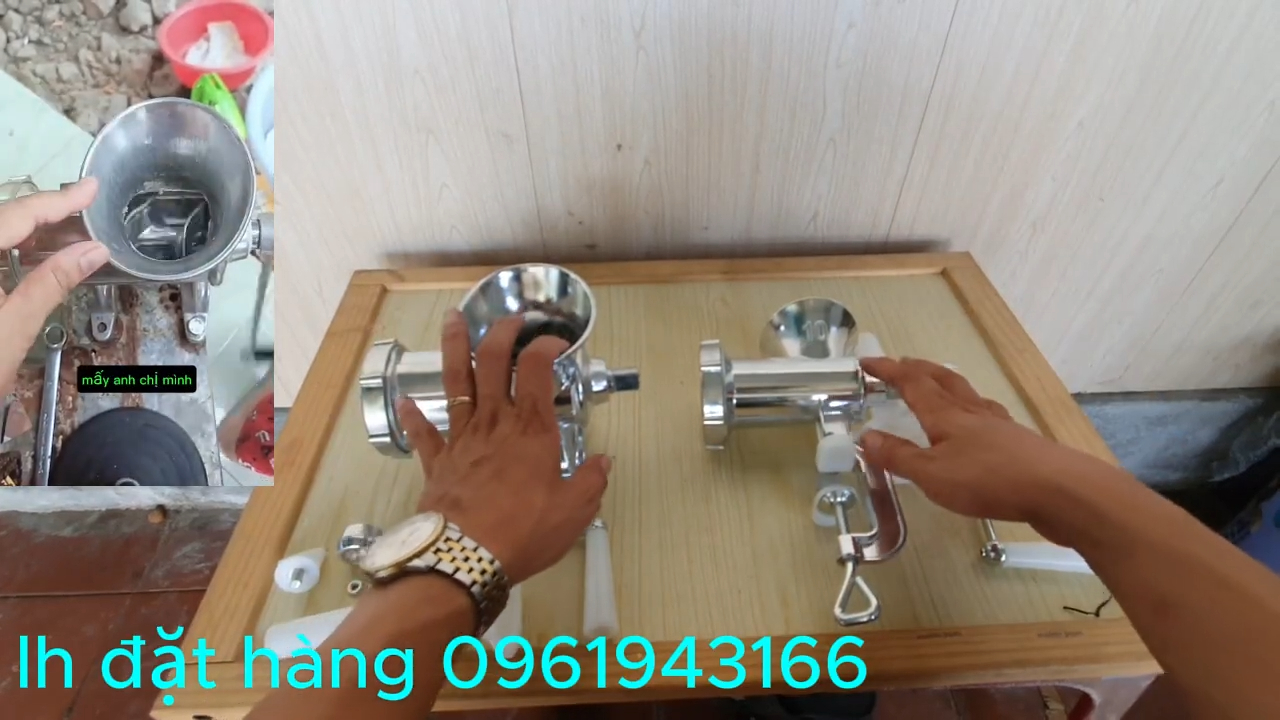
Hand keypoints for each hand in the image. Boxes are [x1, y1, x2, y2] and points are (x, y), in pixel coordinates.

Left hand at [0, 179, 110, 397]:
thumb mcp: (13, 329)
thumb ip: (52, 283)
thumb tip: (94, 250)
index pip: (14, 216)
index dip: (56, 201)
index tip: (90, 188)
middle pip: (1, 220)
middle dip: (46, 216)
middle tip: (89, 214)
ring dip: (31, 235)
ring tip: (75, 237)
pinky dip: (12, 252)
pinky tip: (40, 258)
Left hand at [397, 310, 610, 583]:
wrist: (464, 558)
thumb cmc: (523, 531)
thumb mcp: (574, 511)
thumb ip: (590, 482)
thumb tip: (603, 462)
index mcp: (532, 430)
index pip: (538, 369)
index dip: (547, 345)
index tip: (556, 340)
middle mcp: (495, 423)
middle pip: (493, 362)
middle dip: (501, 332)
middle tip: (509, 318)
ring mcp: (462, 439)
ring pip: (456, 382)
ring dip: (454, 348)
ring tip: (453, 321)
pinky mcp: (437, 461)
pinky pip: (424, 433)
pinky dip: (414, 416)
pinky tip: (405, 401)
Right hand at [858, 357, 1115, 534]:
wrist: (1058, 490)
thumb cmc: (988, 480)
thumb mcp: (932, 474)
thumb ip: (899, 456)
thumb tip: (866, 437)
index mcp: (946, 415)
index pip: (912, 383)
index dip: (888, 371)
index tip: (867, 363)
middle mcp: (972, 412)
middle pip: (943, 380)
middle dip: (918, 369)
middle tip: (900, 364)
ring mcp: (998, 425)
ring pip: (967, 395)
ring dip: (946, 384)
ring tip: (936, 387)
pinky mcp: (1017, 443)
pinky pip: (986, 416)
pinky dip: (971, 411)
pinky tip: (976, 424)